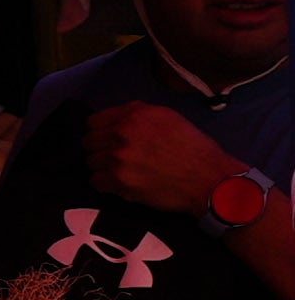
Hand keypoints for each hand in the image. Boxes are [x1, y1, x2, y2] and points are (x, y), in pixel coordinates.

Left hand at [84, 102, 255, 223]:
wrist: (210, 180)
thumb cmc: (195, 150)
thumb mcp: (169, 118)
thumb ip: (138, 115)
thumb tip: (115, 121)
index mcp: (135, 114)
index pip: (93, 121)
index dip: (100, 132)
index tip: (106, 141)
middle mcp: (122, 132)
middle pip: (88, 142)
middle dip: (99, 150)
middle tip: (115, 159)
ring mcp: (118, 157)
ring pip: (90, 162)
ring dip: (103, 168)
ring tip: (122, 172)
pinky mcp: (119, 180)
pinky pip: (96, 181)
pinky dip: (106, 185)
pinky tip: (122, 184)